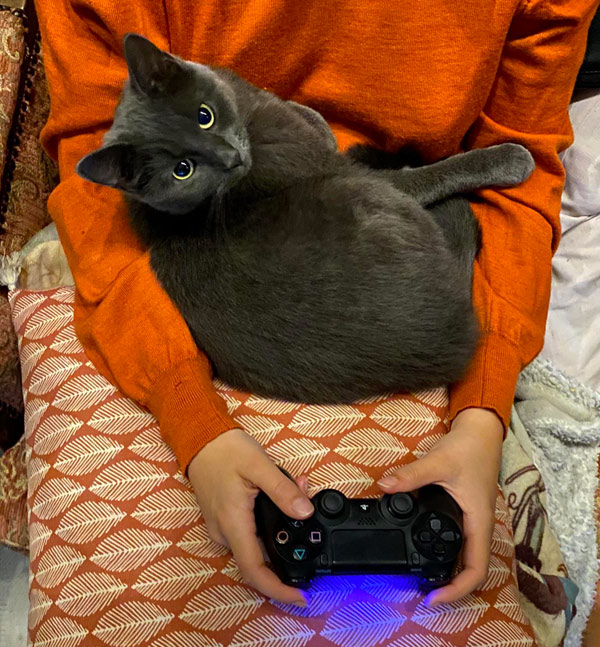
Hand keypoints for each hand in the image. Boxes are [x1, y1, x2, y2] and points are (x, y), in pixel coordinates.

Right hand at [187, 428, 312, 606]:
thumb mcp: (259, 465)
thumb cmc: (226, 450)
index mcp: (232, 522)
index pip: (254, 570)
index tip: (299, 597)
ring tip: (299, 496)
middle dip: (288, 549)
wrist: (200, 439)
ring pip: (256, 543)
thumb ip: (283, 490)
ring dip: (280, 532)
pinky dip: (269, 522)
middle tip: (309, 524)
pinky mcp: (224, 520)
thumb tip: (305, 513)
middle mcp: (224, 532)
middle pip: (258, 560)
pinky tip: (282, 497)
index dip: (277, 589)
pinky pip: (249, 532)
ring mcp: (222, 527)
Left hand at [377, 407, 503, 605]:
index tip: (433, 598)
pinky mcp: (466, 513)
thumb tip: (384, 486)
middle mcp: (478, 526)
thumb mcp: (438, 462)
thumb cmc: (469, 448)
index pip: (476, 569)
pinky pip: (460, 542)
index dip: (457, 590)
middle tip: (423, 593)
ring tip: (424, 580)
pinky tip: (427, 551)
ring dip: (449, 572)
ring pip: (466, 557)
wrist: (480, 433)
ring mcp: (473, 521)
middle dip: (450, 587)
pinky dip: (447, 554)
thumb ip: (411, 476)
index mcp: (478, 521)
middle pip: (471, 569)